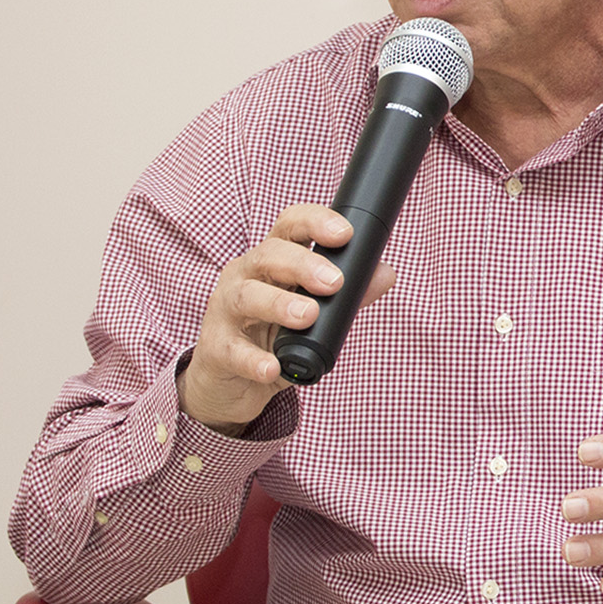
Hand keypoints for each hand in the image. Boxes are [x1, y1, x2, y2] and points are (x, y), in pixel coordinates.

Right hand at [179, 204, 396, 432]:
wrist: (231, 381)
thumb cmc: (274, 333)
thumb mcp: (314, 312)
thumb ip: (349, 294)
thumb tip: (386, 274)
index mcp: (273, 260)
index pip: (289, 225)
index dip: (315, 222)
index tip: (345, 234)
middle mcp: (245, 276)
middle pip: (268, 255)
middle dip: (303, 265)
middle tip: (335, 282)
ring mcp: (225, 310)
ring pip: (246, 296)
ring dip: (278, 304)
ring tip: (308, 316)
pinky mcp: (216, 348)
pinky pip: (232, 350)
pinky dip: (253, 359)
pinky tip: (272, 367)